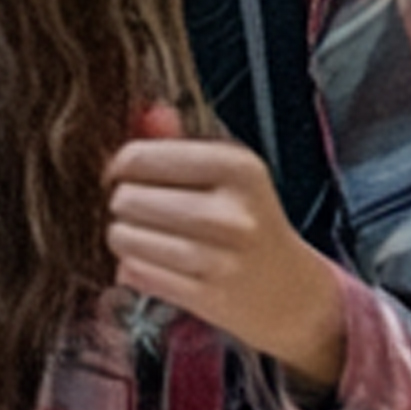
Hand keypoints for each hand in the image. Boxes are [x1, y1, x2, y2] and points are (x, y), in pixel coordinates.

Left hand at [105, 105, 348, 389]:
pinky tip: (154, 264)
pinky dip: (132, 267)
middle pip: (126, 199)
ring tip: (148, 238)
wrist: (292, 290)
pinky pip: (134, 273)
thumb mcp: (227, 171)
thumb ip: (179, 139)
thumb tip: (144, 112)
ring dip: (124, 239)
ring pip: (124, 238)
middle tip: (143, 211)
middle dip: (123, 204)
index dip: (119, 166)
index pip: (139, 157)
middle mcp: (232, 213)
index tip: (127, 175)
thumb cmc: (249, 220)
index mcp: (238, 168)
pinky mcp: (206, 298)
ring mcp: (220, 259)